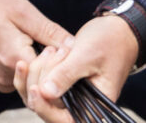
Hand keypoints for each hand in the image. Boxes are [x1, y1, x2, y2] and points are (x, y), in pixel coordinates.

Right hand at [0, 0, 73, 92]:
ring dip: (43, 68)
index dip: (62, 59)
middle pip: (43, 81)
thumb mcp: (22, 10)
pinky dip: (32, 70)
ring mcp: (0, 81)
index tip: (64, 44)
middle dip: (55, 65)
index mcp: (13, 58)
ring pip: (33, 83)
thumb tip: (74, 45)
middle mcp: (6, 76)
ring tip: (45, 46)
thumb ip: (49, 31)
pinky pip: (22, 81)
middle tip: (57, 44)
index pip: (51, 72)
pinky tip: (33, 52)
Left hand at [16, 14, 137, 122]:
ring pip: (41, 96)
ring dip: (37, 73)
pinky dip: (34, 73)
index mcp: (94, 107)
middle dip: (40, 81)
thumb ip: (67, 75)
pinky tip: (28, 61)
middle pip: (48, 108)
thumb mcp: (87, 56)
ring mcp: (70, 96)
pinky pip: (41, 85)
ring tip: (51, 50)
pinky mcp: (62, 84)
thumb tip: (46, 93)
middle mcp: (81, 106)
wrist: (116, 31)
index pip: (65, 120)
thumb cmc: (109, 43)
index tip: (35, 89)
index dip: (46, 109)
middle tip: (52, 53)